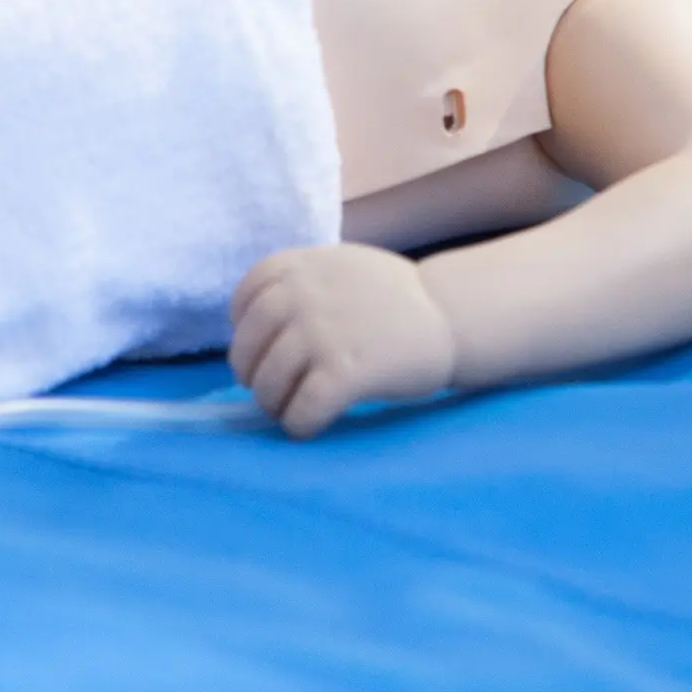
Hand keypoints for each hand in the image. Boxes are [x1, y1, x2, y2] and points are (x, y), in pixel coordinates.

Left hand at [229, 242, 455, 437]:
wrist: (449, 314)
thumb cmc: (395, 295)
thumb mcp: (340, 265)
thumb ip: (300, 282)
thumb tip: (251, 322)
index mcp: (300, 266)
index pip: (245, 300)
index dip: (243, 330)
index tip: (258, 348)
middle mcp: (304, 295)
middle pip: (249, 346)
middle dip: (251, 374)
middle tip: (266, 389)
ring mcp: (322, 333)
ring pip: (269, 383)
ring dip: (272, 404)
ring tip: (288, 410)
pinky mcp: (345, 372)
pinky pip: (302, 409)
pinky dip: (299, 423)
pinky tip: (311, 425)